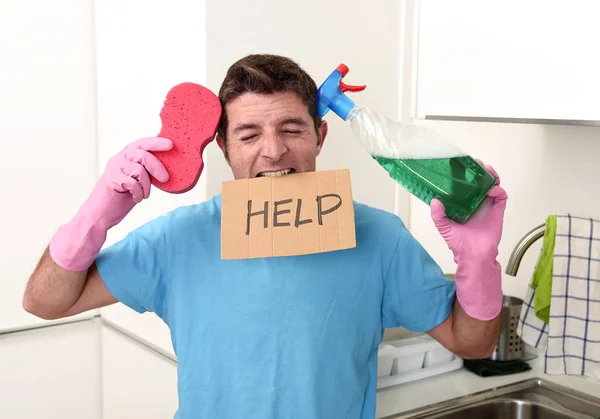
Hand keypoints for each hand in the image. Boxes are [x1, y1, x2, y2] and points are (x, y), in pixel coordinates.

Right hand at [91, 137, 172, 228]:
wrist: (101, 215)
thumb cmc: (121, 198)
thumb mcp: (138, 181)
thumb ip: (147, 171)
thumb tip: (166, 169)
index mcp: (127, 156)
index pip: (143, 144)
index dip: (157, 143)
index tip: (171, 144)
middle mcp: (119, 158)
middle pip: (143, 154)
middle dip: (157, 167)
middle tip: (165, 179)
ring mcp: (114, 167)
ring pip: (140, 170)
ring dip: (145, 186)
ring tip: (142, 194)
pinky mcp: (112, 178)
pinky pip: (134, 183)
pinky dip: (138, 194)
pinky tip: (134, 198)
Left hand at [430, 161, 507, 320]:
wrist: (473, 255)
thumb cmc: (458, 242)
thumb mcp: (444, 227)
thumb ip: (437, 215)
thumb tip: (434, 200)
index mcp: (464, 204)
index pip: (465, 186)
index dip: (465, 175)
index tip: (462, 165)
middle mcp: (476, 203)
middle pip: (480, 182)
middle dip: (480, 172)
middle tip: (477, 163)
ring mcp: (488, 206)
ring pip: (492, 186)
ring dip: (491, 176)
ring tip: (487, 170)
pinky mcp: (498, 211)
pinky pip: (501, 197)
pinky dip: (499, 190)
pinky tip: (492, 189)